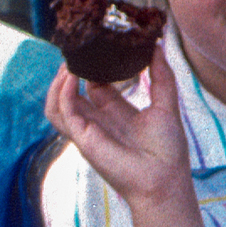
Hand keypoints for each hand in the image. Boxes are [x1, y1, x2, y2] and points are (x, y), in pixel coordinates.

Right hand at [48, 46, 192, 214]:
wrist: (164, 181)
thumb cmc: (168, 151)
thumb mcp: (167, 105)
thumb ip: (161, 76)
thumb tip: (158, 46)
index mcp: (116, 113)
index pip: (95, 84)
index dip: (91, 66)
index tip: (96, 45)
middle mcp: (99, 121)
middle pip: (71, 92)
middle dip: (69, 71)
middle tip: (77, 49)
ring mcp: (88, 130)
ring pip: (57, 103)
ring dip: (58, 82)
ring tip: (68, 63)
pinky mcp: (83, 138)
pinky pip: (62, 112)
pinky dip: (62, 92)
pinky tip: (72, 77)